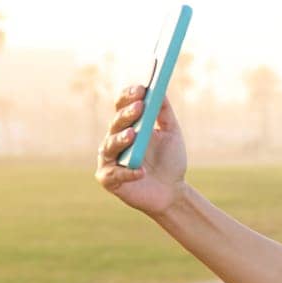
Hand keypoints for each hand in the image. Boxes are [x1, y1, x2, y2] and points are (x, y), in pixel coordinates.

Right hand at [95, 83, 188, 215]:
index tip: (141, 90)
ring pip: (110, 146)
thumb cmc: (170, 161)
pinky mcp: (109, 179)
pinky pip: (115, 174)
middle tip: (139, 107)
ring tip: (133, 135)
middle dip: (127, 114)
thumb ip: (165, 113)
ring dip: (121, 139)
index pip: (122, 106)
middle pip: (116, 123)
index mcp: (127, 125)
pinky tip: (142, 171)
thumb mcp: (171, 134)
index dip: (129, 96)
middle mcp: (114, 139)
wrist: (172, 192)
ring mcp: (109, 159)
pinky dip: (128, 172)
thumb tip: (160, 90)